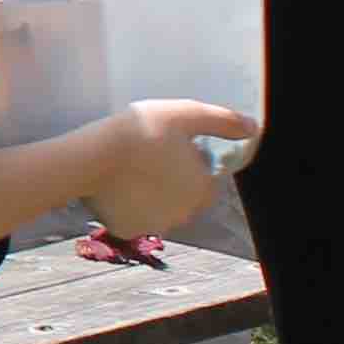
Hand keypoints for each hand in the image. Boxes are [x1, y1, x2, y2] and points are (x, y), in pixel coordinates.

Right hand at [87, 99, 258, 239]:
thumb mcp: (186, 114)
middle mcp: (183, 215)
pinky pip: (133, 217)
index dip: (191, 163)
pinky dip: (128, 205)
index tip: (170, 148)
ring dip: (152, 195)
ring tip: (130, 170)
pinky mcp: (126, 229)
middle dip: (173, 182)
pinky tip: (116, 187)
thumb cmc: (141, 131)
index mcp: (202, 189)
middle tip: (148, 157)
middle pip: (184, 197)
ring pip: (159, 209)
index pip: (207, 180)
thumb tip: (253, 127)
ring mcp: (153, 225)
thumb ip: (223, 121)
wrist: (90, 156)